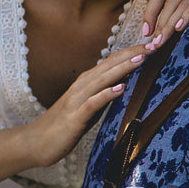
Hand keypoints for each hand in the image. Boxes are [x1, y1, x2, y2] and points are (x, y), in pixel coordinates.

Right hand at [22, 41, 145, 168]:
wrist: (36, 142)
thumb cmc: (63, 126)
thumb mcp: (88, 108)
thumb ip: (102, 95)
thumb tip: (122, 84)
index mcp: (85, 83)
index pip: (111, 63)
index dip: (130, 53)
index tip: (150, 46)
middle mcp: (81, 87)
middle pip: (108, 66)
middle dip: (131, 55)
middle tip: (152, 45)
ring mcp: (76, 101)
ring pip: (101, 80)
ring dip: (121, 69)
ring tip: (140, 59)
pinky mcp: (74, 117)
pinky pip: (92, 103)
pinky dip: (106, 94)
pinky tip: (121, 88)